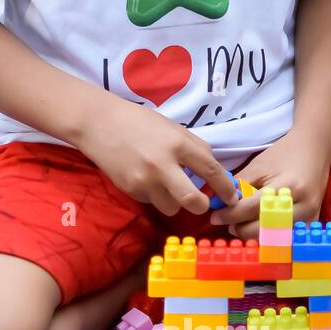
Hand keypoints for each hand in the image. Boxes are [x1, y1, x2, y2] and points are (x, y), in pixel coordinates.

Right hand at [80, 97, 237, 216]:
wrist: (99, 124)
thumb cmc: (139, 122)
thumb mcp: (172, 127)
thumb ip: (193, 147)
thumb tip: (212, 170)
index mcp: (178, 144)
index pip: (210, 170)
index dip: (225, 187)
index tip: (232, 196)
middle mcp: (162, 164)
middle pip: (192, 200)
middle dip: (202, 206)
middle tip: (202, 203)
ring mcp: (144, 180)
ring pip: (171, 208)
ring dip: (175, 202)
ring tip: (167, 187)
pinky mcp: (130, 189)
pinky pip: (151, 202)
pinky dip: (155, 196)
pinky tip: (145, 179)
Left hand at [207, 129, 330, 239]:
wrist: (314, 150)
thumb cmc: (284, 155)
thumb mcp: (258, 167)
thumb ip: (239, 187)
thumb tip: (218, 205)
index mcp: (288, 186)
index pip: (253, 208)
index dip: (231, 214)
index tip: (215, 217)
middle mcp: (303, 205)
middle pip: (265, 227)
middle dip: (241, 228)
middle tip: (227, 224)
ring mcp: (311, 216)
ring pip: (276, 236)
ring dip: (254, 234)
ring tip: (240, 225)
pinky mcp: (313, 222)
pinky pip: (287, 237)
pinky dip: (270, 235)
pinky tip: (257, 228)